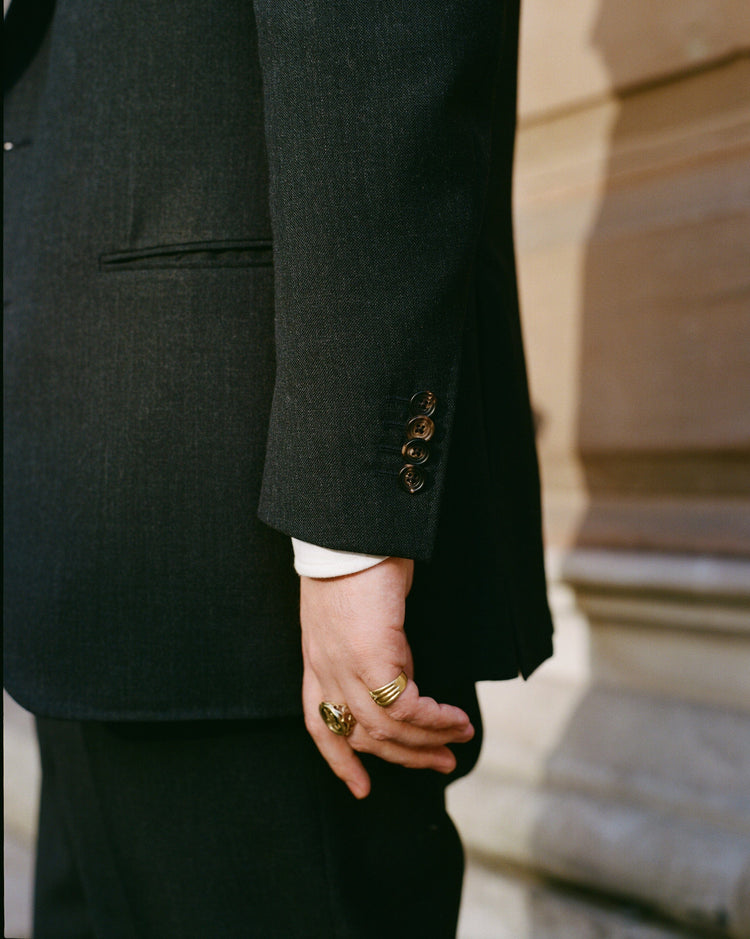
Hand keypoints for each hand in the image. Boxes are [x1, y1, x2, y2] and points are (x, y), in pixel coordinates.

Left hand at [300, 557, 474, 798]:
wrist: (350, 528)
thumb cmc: (358, 557)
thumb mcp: (357, 609)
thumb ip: (372, 644)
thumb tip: (402, 668)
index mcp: (316, 657)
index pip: (320, 722)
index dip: (341, 759)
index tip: (360, 787)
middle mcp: (325, 668)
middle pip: (359, 735)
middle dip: (403, 758)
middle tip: (441, 764)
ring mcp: (343, 665)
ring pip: (385, 729)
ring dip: (427, 744)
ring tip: (459, 742)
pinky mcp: (369, 656)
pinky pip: (406, 708)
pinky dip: (435, 720)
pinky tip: (457, 718)